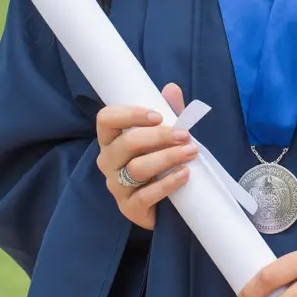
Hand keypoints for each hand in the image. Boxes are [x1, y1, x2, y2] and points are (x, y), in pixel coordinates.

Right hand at [95, 83, 195, 228]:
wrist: (164, 204)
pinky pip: (145, 195)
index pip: (106, 119)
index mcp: (111, 139)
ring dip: (167, 158)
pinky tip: (184, 174)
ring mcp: (116, 186)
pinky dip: (167, 183)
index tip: (158, 115)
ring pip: (136, 168)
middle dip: (159, 137)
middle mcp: (108, 161)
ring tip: (191, 152)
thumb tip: (172, 88)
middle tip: (185, 135)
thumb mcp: (164, 136)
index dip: (130, 114)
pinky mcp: (129, 208)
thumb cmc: (159, 162)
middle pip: (127, 143)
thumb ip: (168, 112)